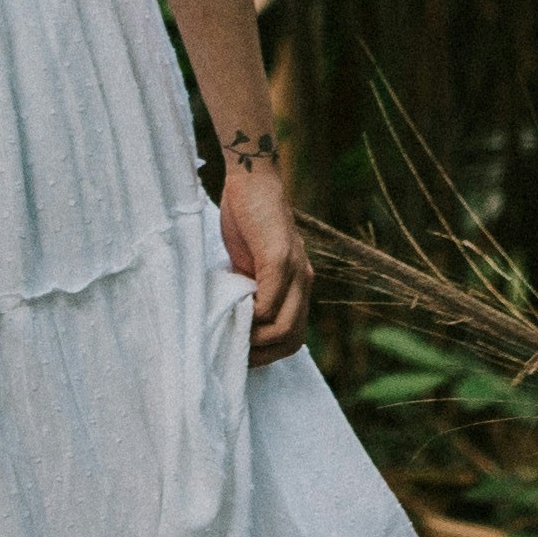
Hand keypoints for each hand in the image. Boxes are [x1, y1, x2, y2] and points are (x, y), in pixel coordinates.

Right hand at [216, 141, 310, 363]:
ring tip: (234, 336)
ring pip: (284, 327)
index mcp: (298, 286)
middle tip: (236, 354)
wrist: (252, 180)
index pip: (294, 336)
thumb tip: (237, 321)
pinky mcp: (279, 258)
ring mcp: (294, 271)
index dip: (269, 354)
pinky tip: (236, 311)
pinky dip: (253, 316)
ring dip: (257, 340)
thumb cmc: (248, 221)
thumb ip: (252, 290)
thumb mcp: (252, 265)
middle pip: (293, 339)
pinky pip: (269, 303)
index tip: (243, 356)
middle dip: (264, 355)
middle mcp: (303, 281)